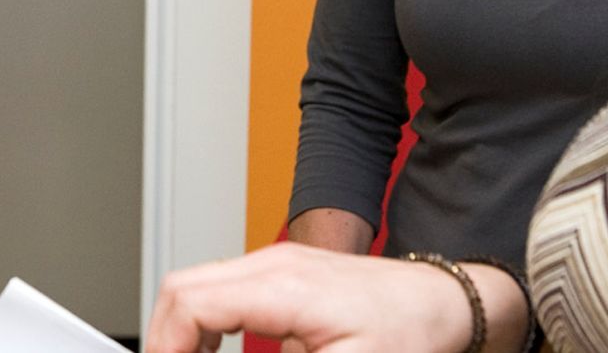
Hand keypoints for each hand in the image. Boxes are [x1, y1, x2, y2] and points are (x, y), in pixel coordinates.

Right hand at [145, 243, 472, 352]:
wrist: (443, 302)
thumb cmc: (409, 335)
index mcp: (281, 286)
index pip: (188, 302)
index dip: (166, 346)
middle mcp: (271, 265)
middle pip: (180, 287)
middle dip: (164, 338)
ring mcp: (274, 262)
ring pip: (195, 284)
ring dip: (182, 331)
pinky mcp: (282, 271)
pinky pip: (220, 287)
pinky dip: (203, 321)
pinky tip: (214, 351)